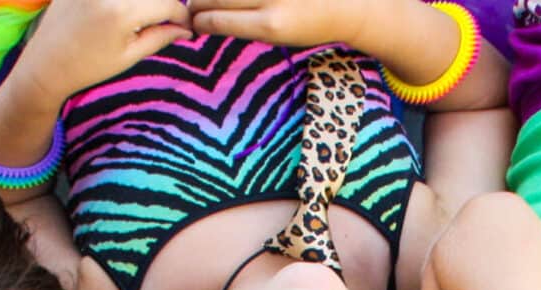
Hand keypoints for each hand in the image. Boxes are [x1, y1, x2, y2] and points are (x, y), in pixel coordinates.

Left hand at [14, 0, 191, 102]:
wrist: (46, 65)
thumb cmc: (88, 66)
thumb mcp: (129, 55)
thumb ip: (160, 37)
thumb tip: (186, 29)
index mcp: (123, 11)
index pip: (168, 3)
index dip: (181, 15)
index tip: (185, 25)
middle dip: (164, 5)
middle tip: (167, 21)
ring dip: (144, 3)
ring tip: (144, 18)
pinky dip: (124, 2)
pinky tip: (116, 16)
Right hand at [188, 0, 373, 46]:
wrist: (349, 4)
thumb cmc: (312, 25)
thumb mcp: (280, 36)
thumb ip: (247, 25)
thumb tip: (209, 17)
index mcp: (271, 25)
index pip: (218, 20)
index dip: (199, 20)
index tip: (192, 23)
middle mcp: (271, 0)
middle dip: (197, 3)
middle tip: (190, 8)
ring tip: (203, 1)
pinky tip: (221, 0)